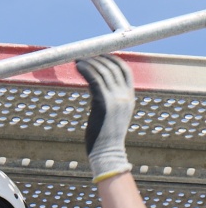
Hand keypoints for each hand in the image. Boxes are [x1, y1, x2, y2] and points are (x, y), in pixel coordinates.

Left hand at [75, 55, 133, 182]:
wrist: (107, 153)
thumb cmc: (105, 137)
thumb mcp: (113, 115)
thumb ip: (110, 100)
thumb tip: (96, 89)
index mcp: (130, 98)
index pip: (125, 71)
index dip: (113, 60)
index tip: (99, 55)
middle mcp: (125, 96)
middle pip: (113, 68)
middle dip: (98, 58)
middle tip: (85, 54)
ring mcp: (116, 99)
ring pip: (103, 72)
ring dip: (90, 62)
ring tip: (78, 58)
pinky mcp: (103, 103)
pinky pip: (95, 80)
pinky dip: (86, 70)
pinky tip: (78, 66)